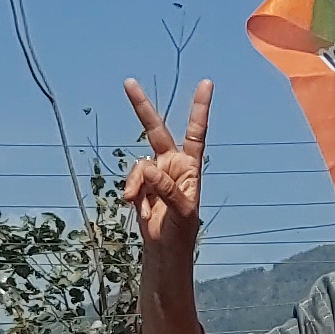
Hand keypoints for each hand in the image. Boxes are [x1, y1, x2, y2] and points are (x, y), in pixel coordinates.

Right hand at [120, 77, 210, 267]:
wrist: (163, 251)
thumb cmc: (181, 233)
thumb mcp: (180, 212)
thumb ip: (166, 189)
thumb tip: (148, 167)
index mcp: (190, 167)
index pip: (196, 132)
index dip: (200, 108)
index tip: (206, 83)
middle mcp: (172, 165)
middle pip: (155, 131)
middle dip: (141, 108)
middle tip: (128, 82)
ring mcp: (155, 174)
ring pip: (138, 165)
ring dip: (135, 184)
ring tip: (140, 206)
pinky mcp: (141, 185)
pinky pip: (130, 180)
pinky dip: (131, 193)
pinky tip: (137, 209)